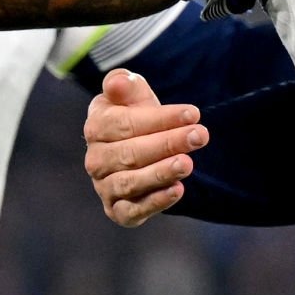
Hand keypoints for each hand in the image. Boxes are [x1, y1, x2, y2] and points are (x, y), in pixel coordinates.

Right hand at [82, 69, 207, 226]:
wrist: (142, 147)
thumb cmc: (137, 116)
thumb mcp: (134, 95)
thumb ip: (124, 84)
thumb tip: (118, 83)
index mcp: (96, 126)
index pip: (124, 123)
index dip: (159, 118)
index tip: (193, 113)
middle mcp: (95, 159)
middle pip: (130, 153)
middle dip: (168, 143)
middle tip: (199, 136)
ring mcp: (104, 186)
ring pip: (130, 182)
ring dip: (161, 173)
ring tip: (188, 164)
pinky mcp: (117, 211)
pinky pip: (132, 211)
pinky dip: (155, 202)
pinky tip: (177, 190)